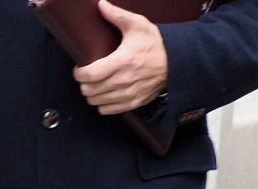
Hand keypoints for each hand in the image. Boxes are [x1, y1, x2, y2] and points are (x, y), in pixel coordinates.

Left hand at [74, 1, 168, 115]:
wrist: (179, 60)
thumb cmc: (157, 43)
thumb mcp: (138, 25)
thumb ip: (117, 15)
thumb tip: (101, 5)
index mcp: (122, 61)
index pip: (89, 75)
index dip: (78, 73)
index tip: (79, 69)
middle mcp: (124, 80)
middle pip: (89, 90)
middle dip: (83, 83)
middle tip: (87, 76)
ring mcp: (129, 93)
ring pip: (96, 101)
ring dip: (91, 94)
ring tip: (95, 84)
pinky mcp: (134, 102)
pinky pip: (108, 110)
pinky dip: (102, 104)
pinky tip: (105, 94)